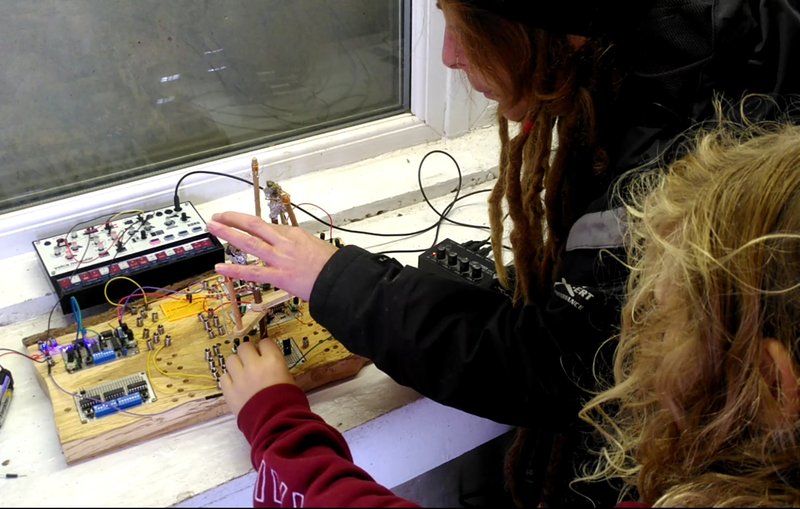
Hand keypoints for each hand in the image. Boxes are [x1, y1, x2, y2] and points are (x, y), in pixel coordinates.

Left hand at [206, 211, 337, 300]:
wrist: (341, 278)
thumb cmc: (333, 265)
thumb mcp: (316, 245)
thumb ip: (299, 243)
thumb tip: (289, 243)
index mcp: (294, 234)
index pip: (268, 226)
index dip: (250, 223)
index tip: (240, 222)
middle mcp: (285, 242)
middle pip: (253, 225)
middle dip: (233, 219)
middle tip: (217, 216)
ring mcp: (280, 258)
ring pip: (249, 242)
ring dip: (228, 233)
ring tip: (213, 227)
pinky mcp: (279, 276)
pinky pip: (252, 272)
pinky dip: (234, 269)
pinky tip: (220, 267)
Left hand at [220, 338, 295, 416]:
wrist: (277, 423)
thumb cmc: (289, 402)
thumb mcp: (289, 378)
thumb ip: (276, 367)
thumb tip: (269, 363)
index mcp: (272, 360)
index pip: (264, 342)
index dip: (265, 348)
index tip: (265, 353)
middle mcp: (254, 365)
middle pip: (244, 347)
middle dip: (248, 352)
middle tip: (251, 361)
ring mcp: (239, 378)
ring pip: (230, 359)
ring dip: (236, 364)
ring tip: (242, 373)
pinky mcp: (229, 391)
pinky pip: (224, 377)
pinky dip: (229, 379)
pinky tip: (236, 385)